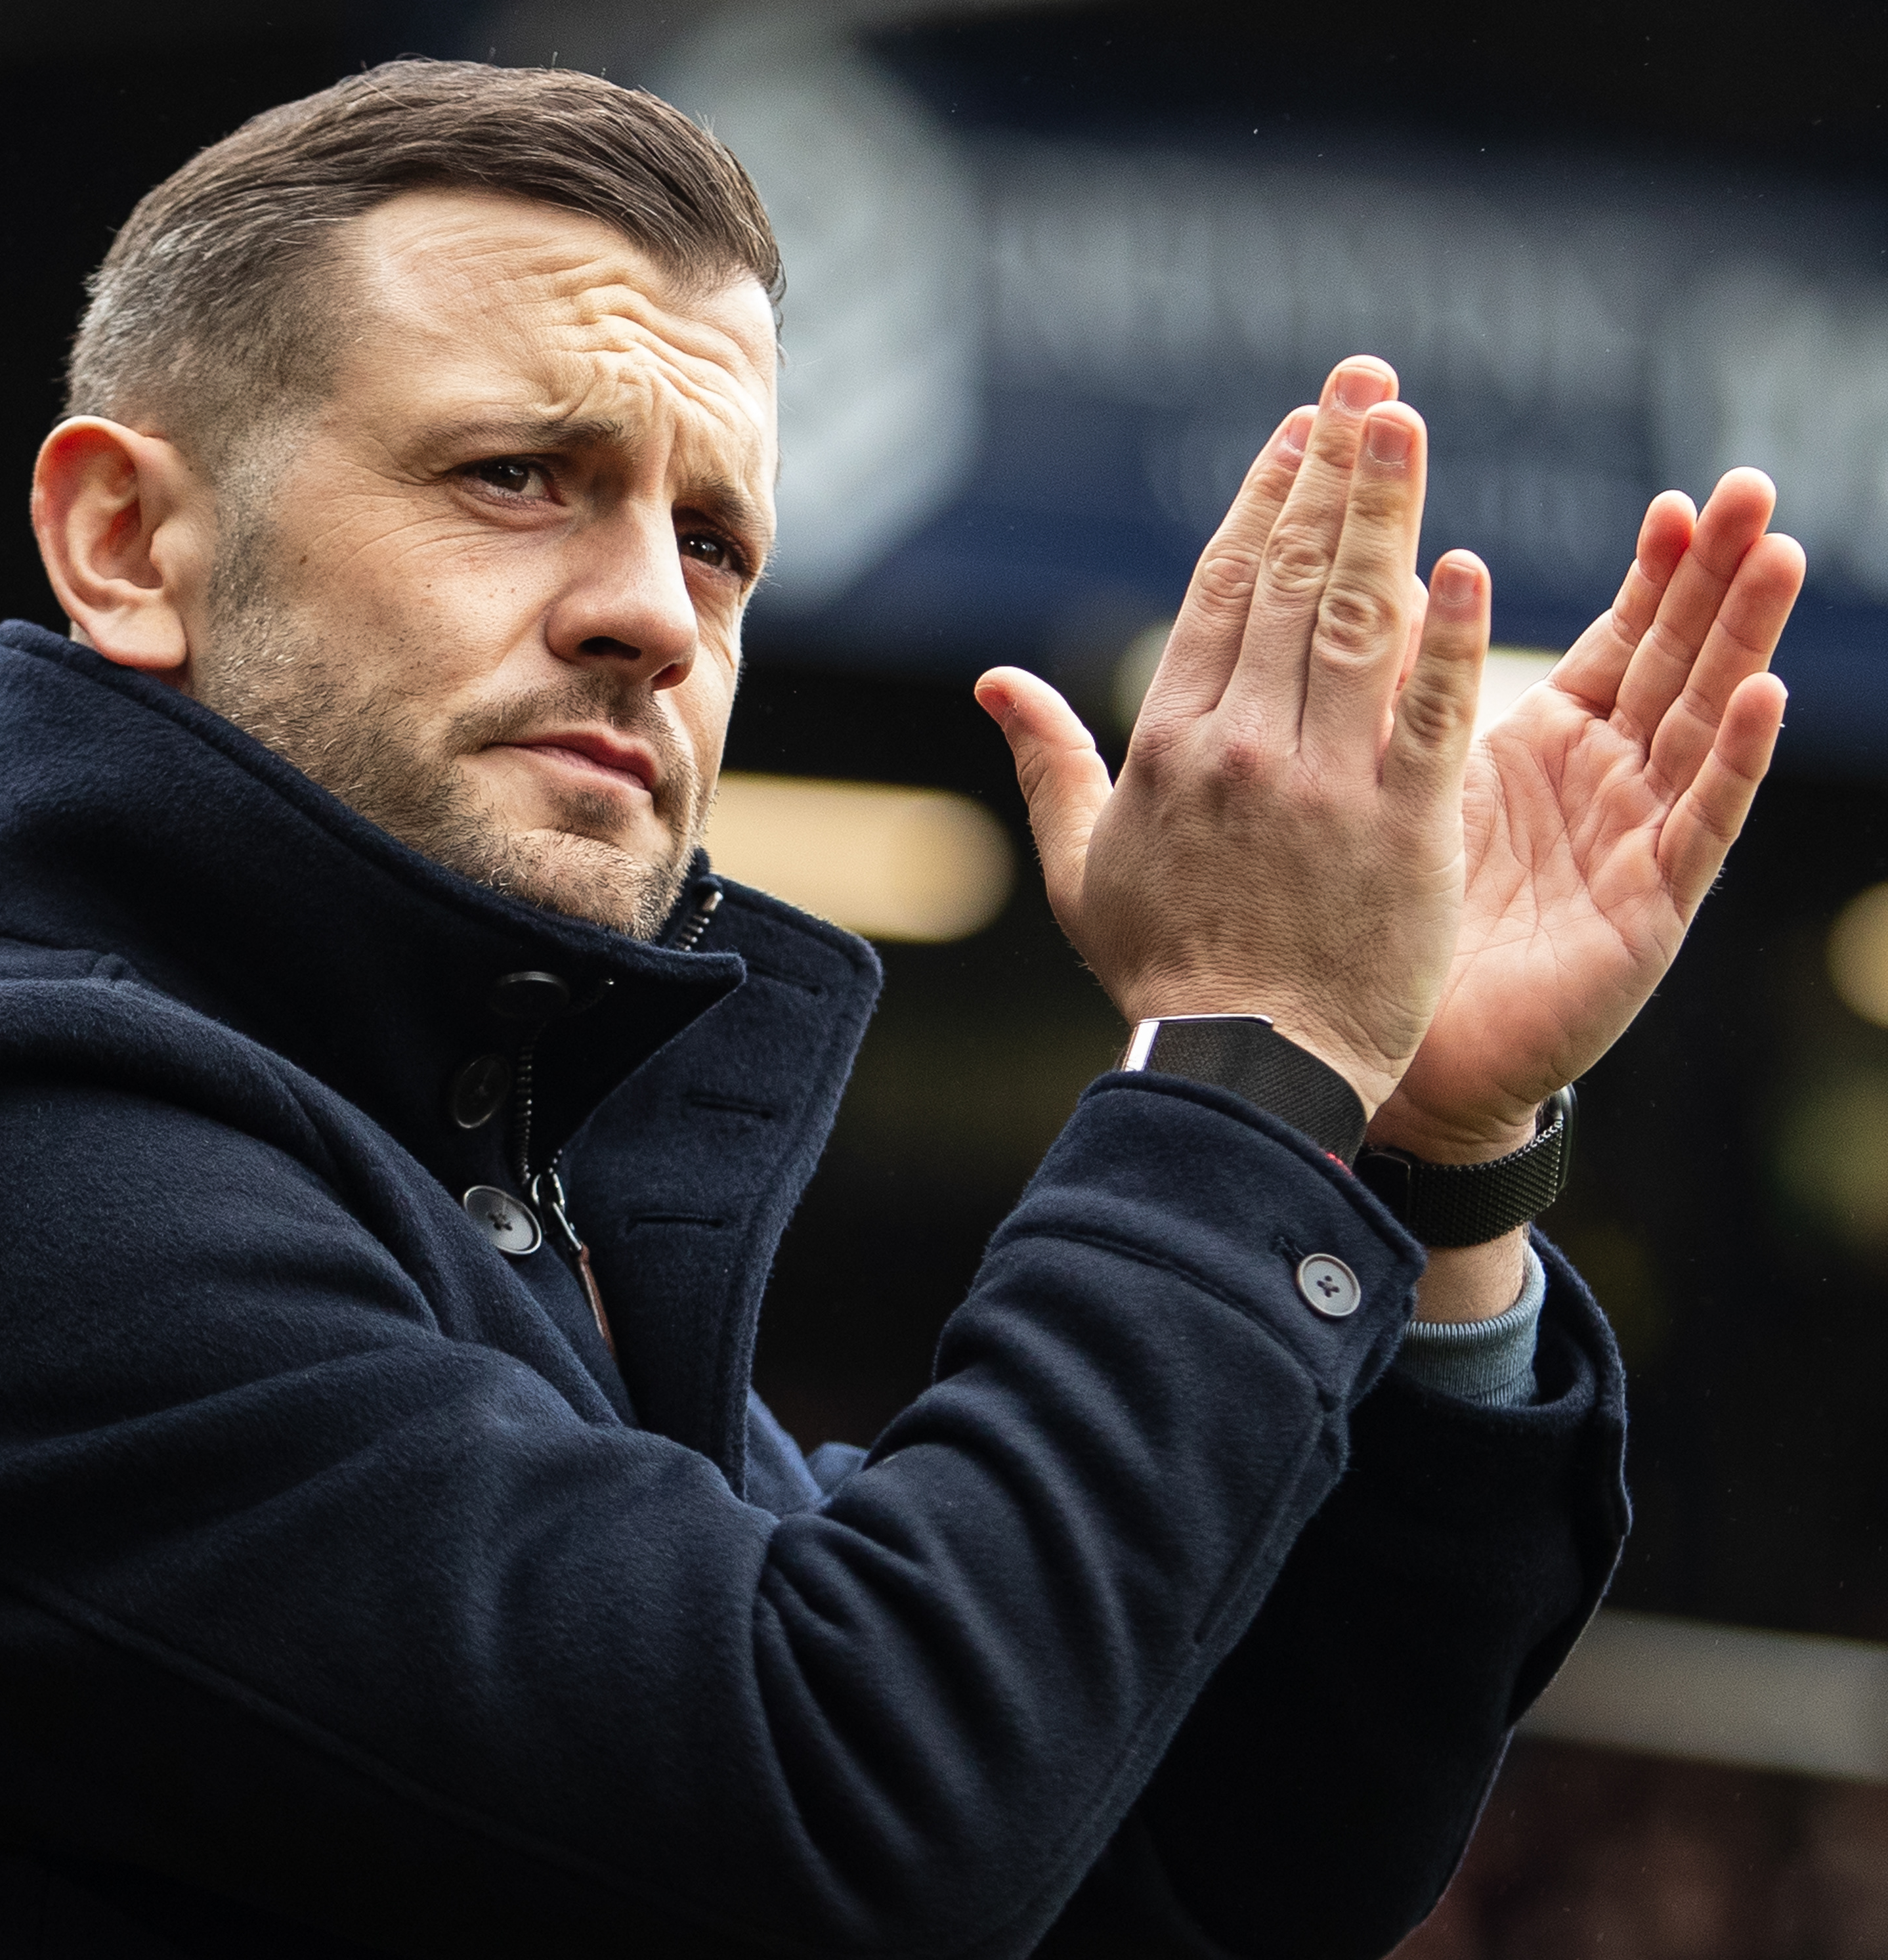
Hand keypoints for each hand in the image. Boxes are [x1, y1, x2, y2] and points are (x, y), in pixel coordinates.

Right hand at [977, 357, 1486, 1120]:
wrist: (1240, 1074)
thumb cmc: (1164, 974)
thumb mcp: (1082, 869)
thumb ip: (1048, 763)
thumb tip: (996, 683)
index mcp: (1168, 749)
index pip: (1220, 595)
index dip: (1262, 503)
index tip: (1300, 432)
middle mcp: (1242, 750)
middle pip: (1291, 583)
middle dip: (1330, 473)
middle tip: (1367, 383)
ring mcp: (1324, 787)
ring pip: (1357, 622)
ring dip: (1383, 513)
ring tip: (1406, 424)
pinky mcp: (1401, 830)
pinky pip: (1431, 714)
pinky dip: (1449, 637)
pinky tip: (1465, 560)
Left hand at [1371, 472, 1805, 1164]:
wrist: (1398, 1049)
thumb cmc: (1400, 918)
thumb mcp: (1413, 781)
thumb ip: (1417, 691)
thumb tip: (1399, 577)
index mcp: (1555, 744)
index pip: (1623, 639)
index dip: (1655, 573)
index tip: (1675, 500)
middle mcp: (1610, 782)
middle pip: (1678, 661)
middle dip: (1718, 578)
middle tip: (1753, 490)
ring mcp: (1639, 842)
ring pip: (1705, 722)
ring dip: (1744, 641)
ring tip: (1778, 557)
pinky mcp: (1649, 907)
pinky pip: (1702, 823)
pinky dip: (1735, 759)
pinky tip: (1766, 695)